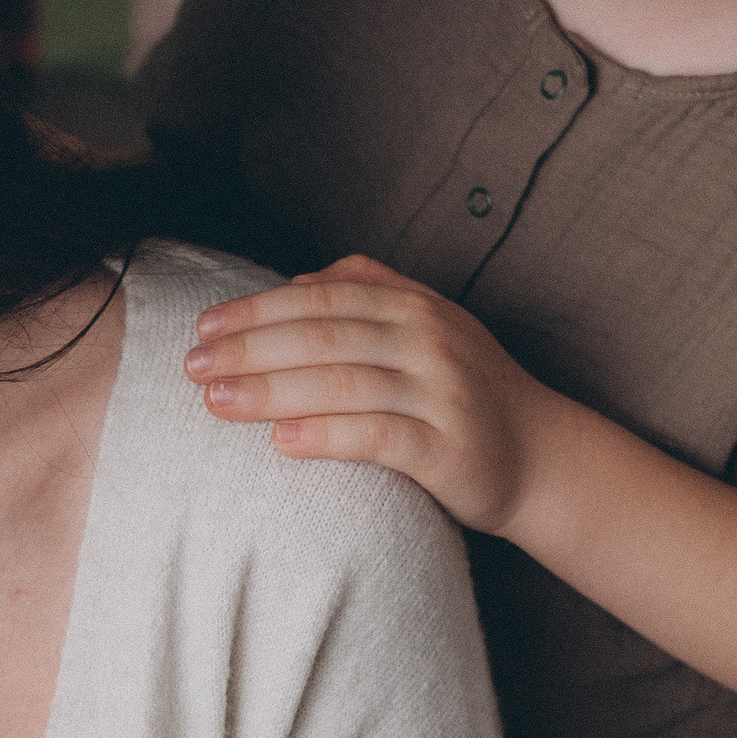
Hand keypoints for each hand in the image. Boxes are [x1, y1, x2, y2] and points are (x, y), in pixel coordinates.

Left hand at [185, 257, 564, 536]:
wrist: (543, 455)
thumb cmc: (465, 393)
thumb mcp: (426, 328)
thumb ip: (369, 295)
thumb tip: (294, 282)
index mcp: (415, 306)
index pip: (322, 297)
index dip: (258, 310)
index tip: (204, 326)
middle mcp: (429, 340)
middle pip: (323, 336)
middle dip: (250, 349)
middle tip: (193, 367)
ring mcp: (441, 393)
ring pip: (343, 382)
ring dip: (271, 391)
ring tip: (217, 402)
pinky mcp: (448, 448)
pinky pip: (377, 436)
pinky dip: (325, 435)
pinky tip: (281, 441)